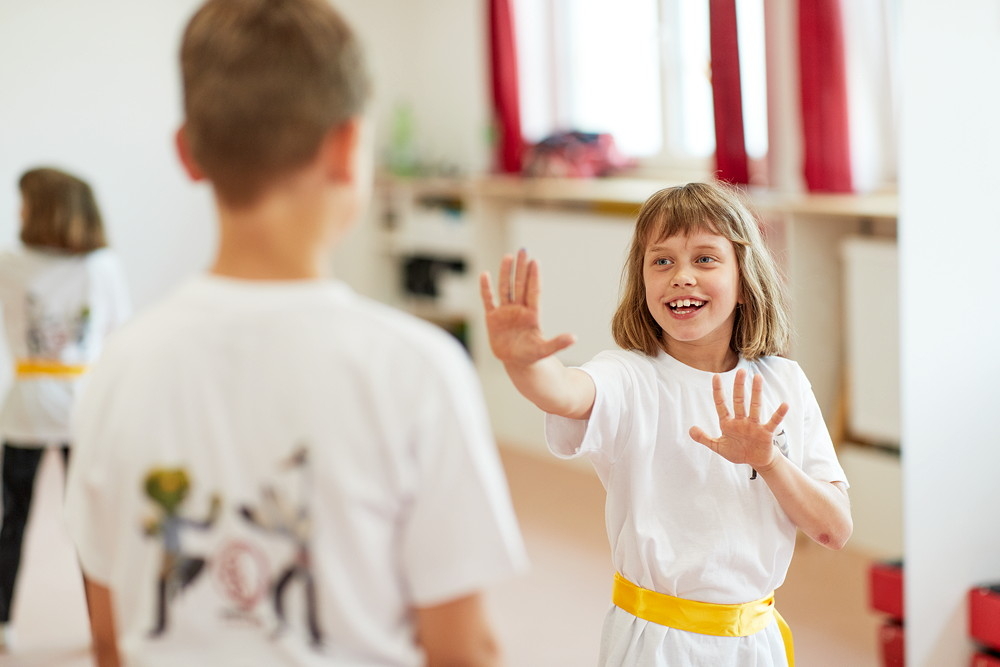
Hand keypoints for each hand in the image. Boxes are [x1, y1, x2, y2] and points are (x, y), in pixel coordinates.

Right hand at [479, 249, 574, 366]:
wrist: (516, 362)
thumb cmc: (532, 355)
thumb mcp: (544, 350)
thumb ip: (558, 343)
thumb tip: (574, 338)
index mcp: (532, 315)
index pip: (533, 292)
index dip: (533, 277)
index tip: (535, 262)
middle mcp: (519, 309)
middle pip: (520, 285)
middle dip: (521, 268)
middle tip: (523, 250)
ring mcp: (505, 312)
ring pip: (505, 288)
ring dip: (506, 273)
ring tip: (508, 257)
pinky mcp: (493, 318)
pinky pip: (489, 300)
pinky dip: (486, 289)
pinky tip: (484, 275)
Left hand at [689, 369, 788, 471]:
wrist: (755, 461)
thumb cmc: (738, 451)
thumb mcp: (718, 447)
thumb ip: (704, 438)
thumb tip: (690, 429)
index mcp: (728, 423)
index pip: (721, 404)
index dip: (718, 391)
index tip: (715, 376)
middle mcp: (741, 421)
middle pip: (739, 401)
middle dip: (738, 386)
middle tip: (740, 371)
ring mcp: (754, 425)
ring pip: (754, 406)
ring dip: (756, 393)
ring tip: (758, 378)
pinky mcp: (765, 433)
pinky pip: (773, 422)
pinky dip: (779, 414)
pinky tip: (784, 404)